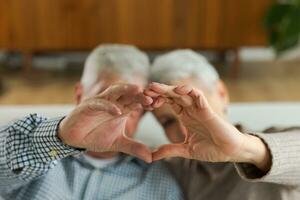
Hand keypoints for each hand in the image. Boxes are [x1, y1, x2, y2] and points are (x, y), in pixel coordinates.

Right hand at [59, 84, 152, 162]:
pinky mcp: (88, 105)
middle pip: (128, 94)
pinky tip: (118, 111)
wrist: (74, 138)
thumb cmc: (96, 136)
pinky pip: (100, 103)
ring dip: (126, 90)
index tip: (158, 104)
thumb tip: (151, 158)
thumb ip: (134, 147)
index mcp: (121, 109)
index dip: (147, 102)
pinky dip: (109, 106)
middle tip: (152, 98)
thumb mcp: (118, 143)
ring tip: (138, 90)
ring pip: (115, 91)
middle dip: (140, 94)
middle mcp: (112, 102)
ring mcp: (101, 102)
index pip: (136, 102)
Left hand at [145, 83, 270, 170]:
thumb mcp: (186, 150)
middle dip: (159, 90)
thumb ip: (170, 150)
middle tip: (145, 89)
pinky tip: (177, 90)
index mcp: (185, 116)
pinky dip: (189, 91)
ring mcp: (199, 108)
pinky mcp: (208, 110)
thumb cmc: (211, 149)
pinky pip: (198, 96)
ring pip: (183, 92)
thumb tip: (152, 156)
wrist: (229, 153)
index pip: (169, 102)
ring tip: (155, 87)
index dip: (157, 99)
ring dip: (169, 88)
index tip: (144, 101)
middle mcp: (191, 110)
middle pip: (173, 95)